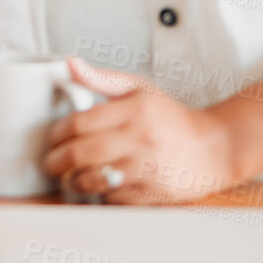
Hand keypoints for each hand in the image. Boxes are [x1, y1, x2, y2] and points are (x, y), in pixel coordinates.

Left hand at [42, 61, 236, 203]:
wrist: (212, 149)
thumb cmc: (170, 118)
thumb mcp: (138, 89)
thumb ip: (100, 78)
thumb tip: (69, 64)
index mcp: (134, 111)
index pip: (80, 123)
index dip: (58, 133)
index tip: (53, 137)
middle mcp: (140, 140)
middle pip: (81, 154)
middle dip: (56, 161)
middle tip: (50, 163)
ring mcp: (146, 169)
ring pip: (93, 180)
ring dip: (73, 181)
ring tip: (69, 177)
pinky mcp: (152, 194)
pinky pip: (113, 199)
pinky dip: (101, 195)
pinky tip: (100, 186)